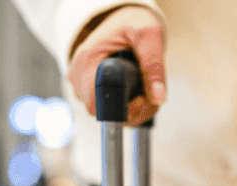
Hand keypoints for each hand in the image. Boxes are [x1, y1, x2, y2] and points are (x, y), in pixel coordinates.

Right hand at [68, 5, 166, 125]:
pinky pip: (111, 112)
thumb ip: (154, 66)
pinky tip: (138, 92)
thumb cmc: (131, 24)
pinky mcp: (90, 92)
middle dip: (134, 109)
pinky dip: (130, 108)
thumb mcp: (148, 38)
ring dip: (135, 109)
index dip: (123, 108)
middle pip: (105, 114)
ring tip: (144, 87)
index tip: (141, 97)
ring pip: (110, 116)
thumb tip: (158, 98)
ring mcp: (82, 86)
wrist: (120, 19)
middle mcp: (79, 77)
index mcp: (88, 61)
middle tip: (149, 90)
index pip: (97, 105)